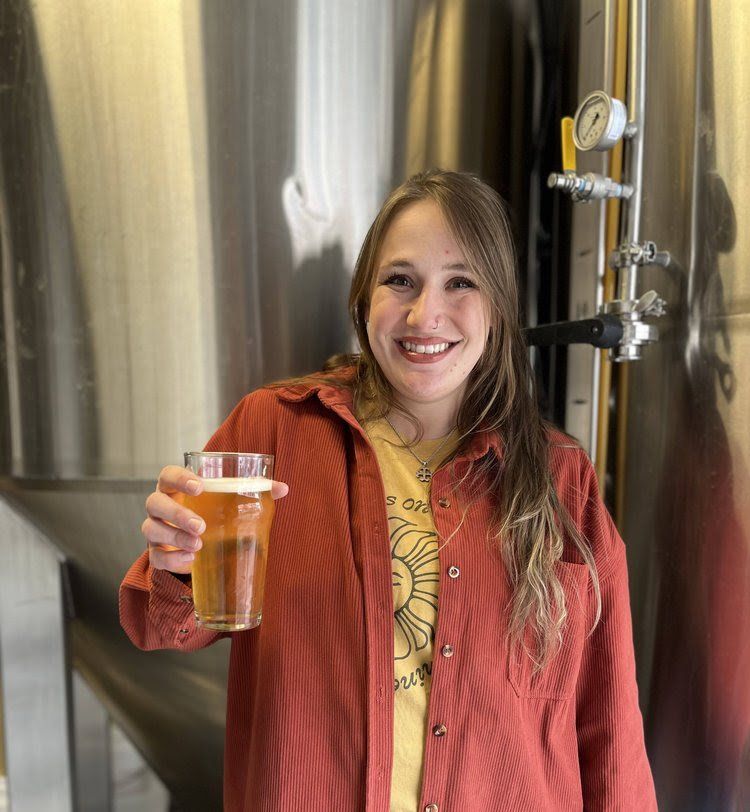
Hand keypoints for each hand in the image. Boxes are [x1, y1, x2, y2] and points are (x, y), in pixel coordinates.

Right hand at [142, 465, 288, 573]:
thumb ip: (254, 490)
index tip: (200, 486)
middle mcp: (161, 505)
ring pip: (152, 530)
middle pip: (156, 503)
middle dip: (177, 514)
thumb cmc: (213, 511)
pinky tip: (190, 560)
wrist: (197, 542)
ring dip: (175, 537)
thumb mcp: (229, 499)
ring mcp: (156, 529)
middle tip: (200, 526)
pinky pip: (156, 557)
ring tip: (198, 545)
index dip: (180, 478)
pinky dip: (172, 559)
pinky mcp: (158, 553)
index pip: (168, 475)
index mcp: (176, 487)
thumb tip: (283, 488)